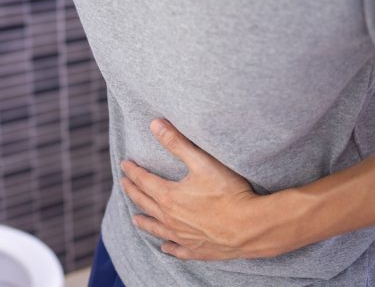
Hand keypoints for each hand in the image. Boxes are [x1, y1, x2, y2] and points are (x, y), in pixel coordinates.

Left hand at [121, 119, 282, 259]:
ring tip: (135, 218)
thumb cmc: (228, 192)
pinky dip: (169, 247)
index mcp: (169, 196)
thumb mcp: (201, 162)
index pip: (144, 181)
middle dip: (133, 191)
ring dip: (144, 222)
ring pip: (156, 228)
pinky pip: (177, 250)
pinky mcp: (196, 250)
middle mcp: (170, 218)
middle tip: (124, 184)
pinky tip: (165, 247)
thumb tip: (154, 124)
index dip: (133, 171)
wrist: (250, 227)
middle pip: (145, 203)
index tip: (125, 165)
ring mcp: (182, 236)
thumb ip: (176, 143)